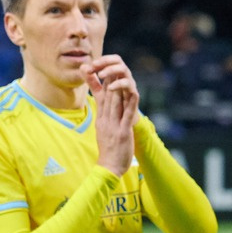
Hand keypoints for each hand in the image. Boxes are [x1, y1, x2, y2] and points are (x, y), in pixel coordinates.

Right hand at [84, 55, 137, 176]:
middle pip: (108, 96)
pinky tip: (133, 91)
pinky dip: (130, 102)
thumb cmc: (108, 152)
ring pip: (116, 102)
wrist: (108, 167)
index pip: (100, 98)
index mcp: (101, 120)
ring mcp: (114, 125)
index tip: (99, 70)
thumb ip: (103, 119)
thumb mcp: (102, 132)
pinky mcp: (123, 132)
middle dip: (108, 80)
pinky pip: (127, 114)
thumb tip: (103, 110)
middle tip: (109, 65)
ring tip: (119, 72)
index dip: (100, 83)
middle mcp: (105, 120)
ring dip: (118, 86)